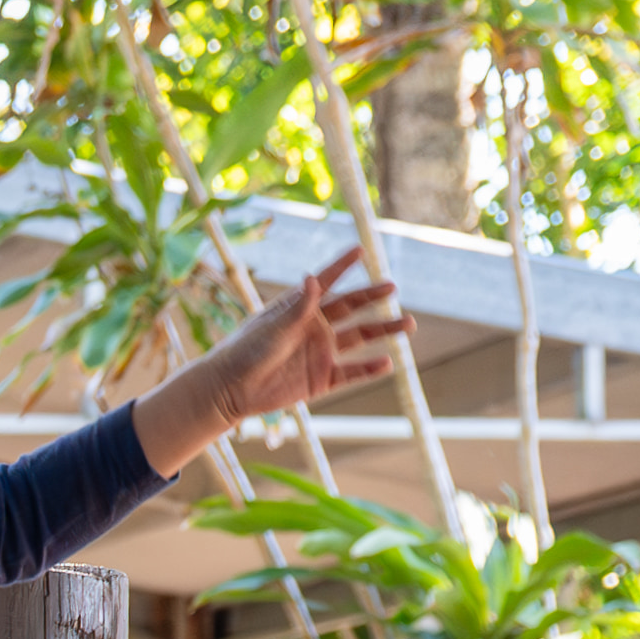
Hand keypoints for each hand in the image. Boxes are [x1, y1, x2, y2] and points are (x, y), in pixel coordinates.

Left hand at [179, 245, 407, 446]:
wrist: (231, 389)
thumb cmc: (247, 352)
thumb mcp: (274, 327)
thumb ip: (297, 306)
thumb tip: (313, 277)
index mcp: (299, 309)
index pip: (325, 282)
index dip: (341, 265)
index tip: (359, 249)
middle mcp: (314, 327)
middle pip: (351, 308)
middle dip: (372, 297)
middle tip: (392, 287)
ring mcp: (320, 352)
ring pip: (360, 338)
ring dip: (383, 330)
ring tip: (408, 324)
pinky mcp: (322, 378)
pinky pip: (351, 373)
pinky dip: (369, 369)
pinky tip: (387, 363)